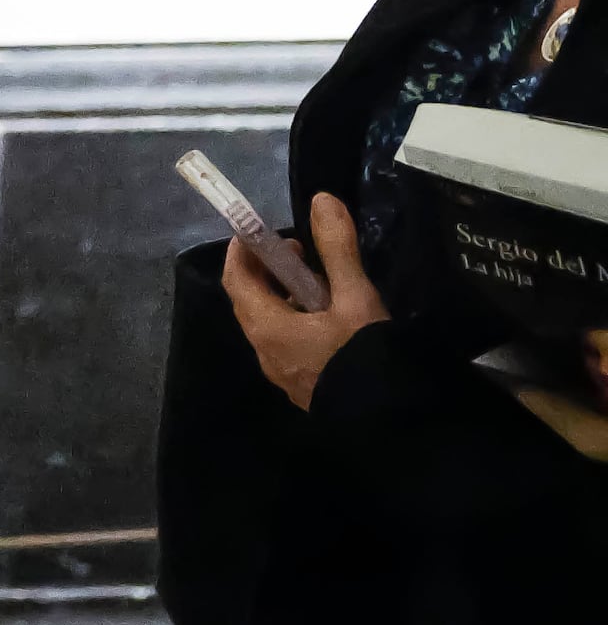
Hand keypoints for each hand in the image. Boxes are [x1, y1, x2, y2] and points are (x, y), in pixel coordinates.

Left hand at [226, 191, 389, 411]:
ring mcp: (282, 371)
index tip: (262, 230)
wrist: (389, 424)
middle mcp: (264, 349)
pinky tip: (332, 318)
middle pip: (251, 300)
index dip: (243, 250)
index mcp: (265, 326)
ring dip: (285, 296)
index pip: (236, 278)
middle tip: (302, 252)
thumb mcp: (354, 299)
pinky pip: (287, 343)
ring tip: (322, 281)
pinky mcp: (302, 384)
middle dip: (268, 270)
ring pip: (271, 322)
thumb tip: (322, 200)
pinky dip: (297, 319)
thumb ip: (337, 250)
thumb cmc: (363, 357)